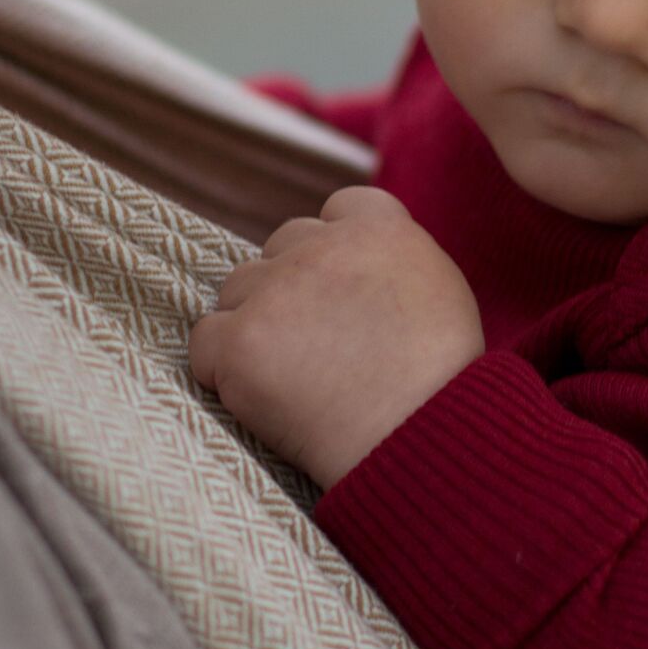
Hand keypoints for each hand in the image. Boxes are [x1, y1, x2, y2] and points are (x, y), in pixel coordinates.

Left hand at [189, 187, 484, 488]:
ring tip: (295, 380)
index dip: (330, 250)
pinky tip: (261, 398)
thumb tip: (360, 267)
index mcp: (379, 228)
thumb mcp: (441, 292)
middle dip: (288, 290)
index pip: (334, 211)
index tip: (339, 293)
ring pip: (237, 291)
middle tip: (317, 347)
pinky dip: (223, 370)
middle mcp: (322, 247)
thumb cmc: (442, 381)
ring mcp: (276, 291)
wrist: (422, 438)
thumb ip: (393, 262)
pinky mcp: (241, 342)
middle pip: (278, 250)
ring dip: (254, 327)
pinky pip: (205, 344)